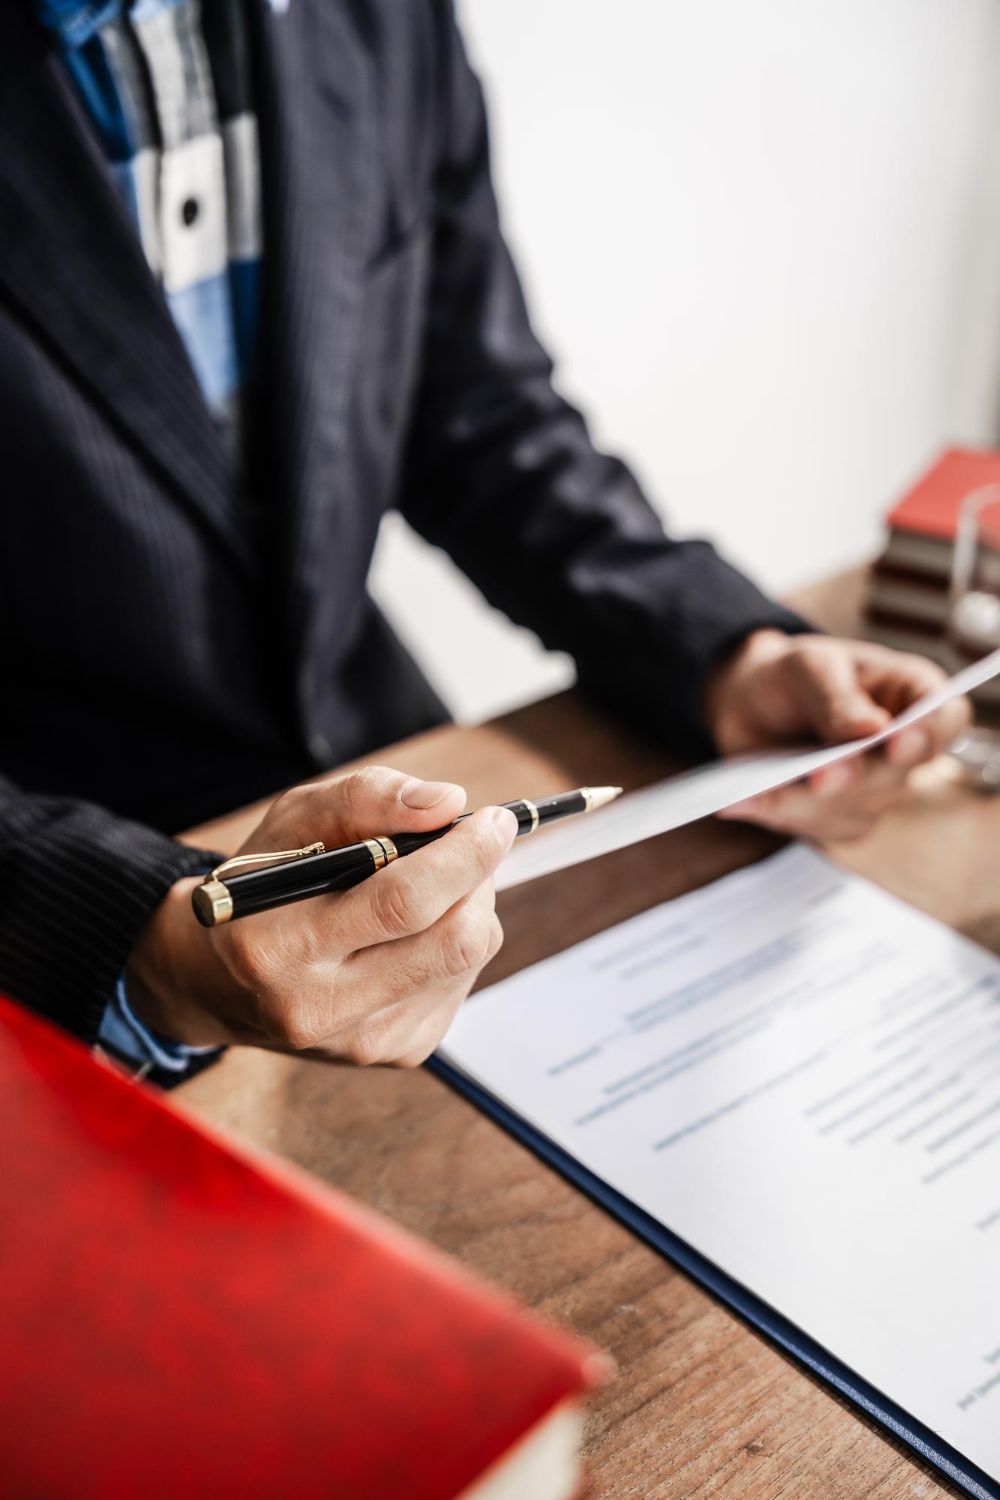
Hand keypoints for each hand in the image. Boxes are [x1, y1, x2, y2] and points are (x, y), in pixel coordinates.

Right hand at [125, 766, 516, 1065]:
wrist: (220, 980)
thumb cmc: (265, 883)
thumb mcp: (294, 820)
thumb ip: (366, 798)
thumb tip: (447, 804)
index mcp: (277, 945)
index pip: (401, 902)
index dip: (463, 858)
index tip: (495, 820)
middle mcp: (317, 1007)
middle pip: (452, 941)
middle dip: (480, 880)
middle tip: (476, 842)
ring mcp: (361, 1041)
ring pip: (467, 959)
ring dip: (471, 907)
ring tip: (430, 886)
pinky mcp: (394, 1053)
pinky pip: (460, 984)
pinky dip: (455, 944)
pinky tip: (413, 932)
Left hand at [702, 631, 970, 840]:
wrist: (752, 702)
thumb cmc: (795, 675)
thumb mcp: (810, 666)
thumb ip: (837, 697)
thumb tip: (870, 729)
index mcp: (913, 696)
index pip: (945, 719)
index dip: (929, 735)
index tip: (899, 741)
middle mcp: (902, 750)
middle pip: (896, 777)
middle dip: (855, 778)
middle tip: (821, 774)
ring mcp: (873, 790)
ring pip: (853, 811)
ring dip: (805, 804)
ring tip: (754, 792)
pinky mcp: (836, 816)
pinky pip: (812, 827)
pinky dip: (774, 813)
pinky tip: (738, 802)